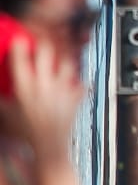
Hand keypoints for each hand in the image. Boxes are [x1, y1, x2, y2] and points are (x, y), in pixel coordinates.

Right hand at [1, 42, 80, 160]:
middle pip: (47, 54)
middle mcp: (45, 86)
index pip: (21, 61)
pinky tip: (77, 80)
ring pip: (67, 64)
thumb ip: (0, 100)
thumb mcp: (6, 113)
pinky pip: (81, 84)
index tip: (20, 38)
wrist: (49, 146)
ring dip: (64, 58)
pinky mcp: (75, 98)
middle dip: (44, 44)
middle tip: (43, 40)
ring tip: (61, 55)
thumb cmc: (26, 131)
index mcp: (25, 88)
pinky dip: (80, 80)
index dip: (20, 47)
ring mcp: (62, 91)